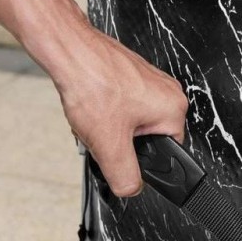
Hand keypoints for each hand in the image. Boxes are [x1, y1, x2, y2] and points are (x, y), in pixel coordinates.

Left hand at [54, 23, 188, 197]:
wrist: (67, 50)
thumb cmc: (92, 83)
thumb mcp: (109, 145)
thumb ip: (125, 176)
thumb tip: (131, 190)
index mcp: (173, 108)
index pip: (167, 153)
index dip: (138, 160)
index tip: (118, 152)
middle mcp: (166, 90)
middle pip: (145, 138)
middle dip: (118, 141)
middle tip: (101, 133)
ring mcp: (147, 79)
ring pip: (129, 121)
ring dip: (107, 126)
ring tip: (92, 116)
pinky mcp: (128, 73)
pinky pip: (119, 104)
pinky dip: (102, 110)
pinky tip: (89, 106)